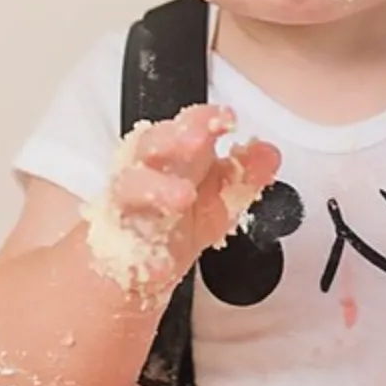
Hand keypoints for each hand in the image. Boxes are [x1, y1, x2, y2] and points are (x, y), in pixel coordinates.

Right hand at [83, 104, 280, 297]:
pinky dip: (145, 257)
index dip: (205, 119)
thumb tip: (270, 153)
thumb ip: (244, 177)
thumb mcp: (217, 203)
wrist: (127, 267)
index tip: (227, 119)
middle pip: (151, 144)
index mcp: (175, 161)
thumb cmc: (172, 224)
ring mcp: (126, 210)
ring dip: (155, 188)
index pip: (187, 129)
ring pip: (128, 185)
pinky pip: (124, 247)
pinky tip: (161, 265)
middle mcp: (147, 176)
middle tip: (197, 139)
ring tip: (182, 196)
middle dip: (173, 137)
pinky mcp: (115, 246)